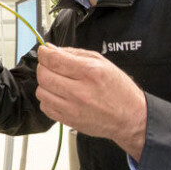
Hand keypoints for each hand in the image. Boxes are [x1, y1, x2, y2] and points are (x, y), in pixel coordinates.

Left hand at [36, 44, 146, 158]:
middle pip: (43, 75)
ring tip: (59, 83)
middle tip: (52, 67)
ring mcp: (72, 108)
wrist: (129, 118)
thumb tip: (50, 49)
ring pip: (41, 91)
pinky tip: (61, 96)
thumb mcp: (102, 63)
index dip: (44, 53)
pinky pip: (44, 106)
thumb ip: (74, 53)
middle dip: (44, 67)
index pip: (53, 59)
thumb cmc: (118, 90)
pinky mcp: (67, 120)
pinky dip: (49, 99)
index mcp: (90, 72)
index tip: (44, 51)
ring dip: (46, 84)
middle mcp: (80, 91)